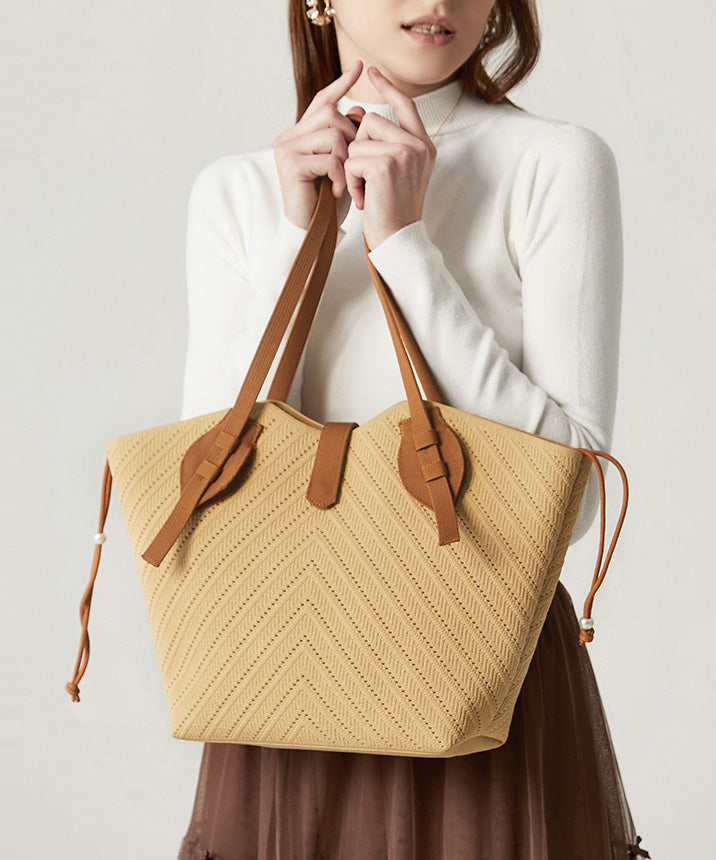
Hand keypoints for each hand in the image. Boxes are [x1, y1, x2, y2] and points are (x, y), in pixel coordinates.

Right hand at [272, 60, 365, 230]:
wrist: (310, 233)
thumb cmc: (327, 204)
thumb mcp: (341, 166)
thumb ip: (346, 138)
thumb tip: (357, 108)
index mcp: (300, 134)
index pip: (322, 101)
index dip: (341, 84)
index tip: (361, 68)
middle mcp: (289, 137)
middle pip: (330, 114)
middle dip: (352, 138)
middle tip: (354, 166)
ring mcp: (286, 149)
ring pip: (332, 134)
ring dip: (347, 159)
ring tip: (344, 182)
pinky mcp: (290, 165)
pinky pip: (327, 157)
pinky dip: (338, 174)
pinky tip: (336, 191)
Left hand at [344, 67, 437, 249]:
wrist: (398, 240)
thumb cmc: (393, 211)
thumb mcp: (399, 173)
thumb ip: (391, 145)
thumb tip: (363, 118)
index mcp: (424, 146)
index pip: (405, 105)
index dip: (387, 87)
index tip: (372, 72)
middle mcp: (418, 146)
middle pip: (371, 121)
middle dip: (359, 148)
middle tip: (367, 179)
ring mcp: (404, 153)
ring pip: (358, 140)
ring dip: (353, 167)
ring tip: (366, 190)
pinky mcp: (386, 164)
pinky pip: (352, 160)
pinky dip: (350, 181)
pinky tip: (364, 198)